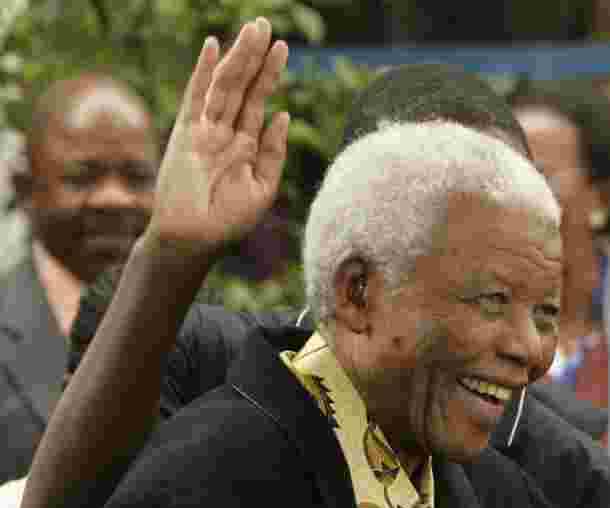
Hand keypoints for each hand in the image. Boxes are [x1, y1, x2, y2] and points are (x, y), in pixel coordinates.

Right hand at [145, 17, 288, 255]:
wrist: (195, 239)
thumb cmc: (229, 221)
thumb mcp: (263, 187)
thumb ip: (273, 152)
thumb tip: (282, 114)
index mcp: (246, 145)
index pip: (259, 102)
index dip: (271, 75)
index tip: (283, 48)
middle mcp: (225, 132)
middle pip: (243, 86)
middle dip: (255, 56)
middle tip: (266, 24)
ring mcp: (205, 131)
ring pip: (225, 86)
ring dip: (238, 57)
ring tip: (253, 30)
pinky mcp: (186, 134)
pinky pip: (196, 97)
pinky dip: (203, 72)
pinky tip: (212, 47)